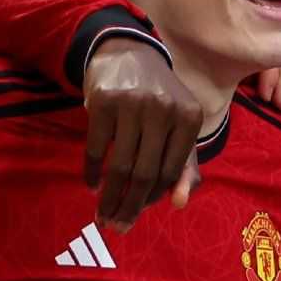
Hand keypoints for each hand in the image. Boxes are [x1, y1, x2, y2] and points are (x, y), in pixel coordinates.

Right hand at [82, 38, 203, 231]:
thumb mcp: (178, 128)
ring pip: (120, 165)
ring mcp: (133, 104)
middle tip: (117, 226)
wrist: (127, 54)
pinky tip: (91, 185)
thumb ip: (185, 168)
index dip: (152, 198)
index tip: (137, 214)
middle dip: (129, 206)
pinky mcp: (104, 100)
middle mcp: (164, 109)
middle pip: (145, 173)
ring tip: (102, 214)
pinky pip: (96, 148)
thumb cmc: (157, 101)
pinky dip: (92, 172)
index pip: (170, 172)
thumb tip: (180, 205)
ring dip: (109, 197)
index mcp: (189, 118)